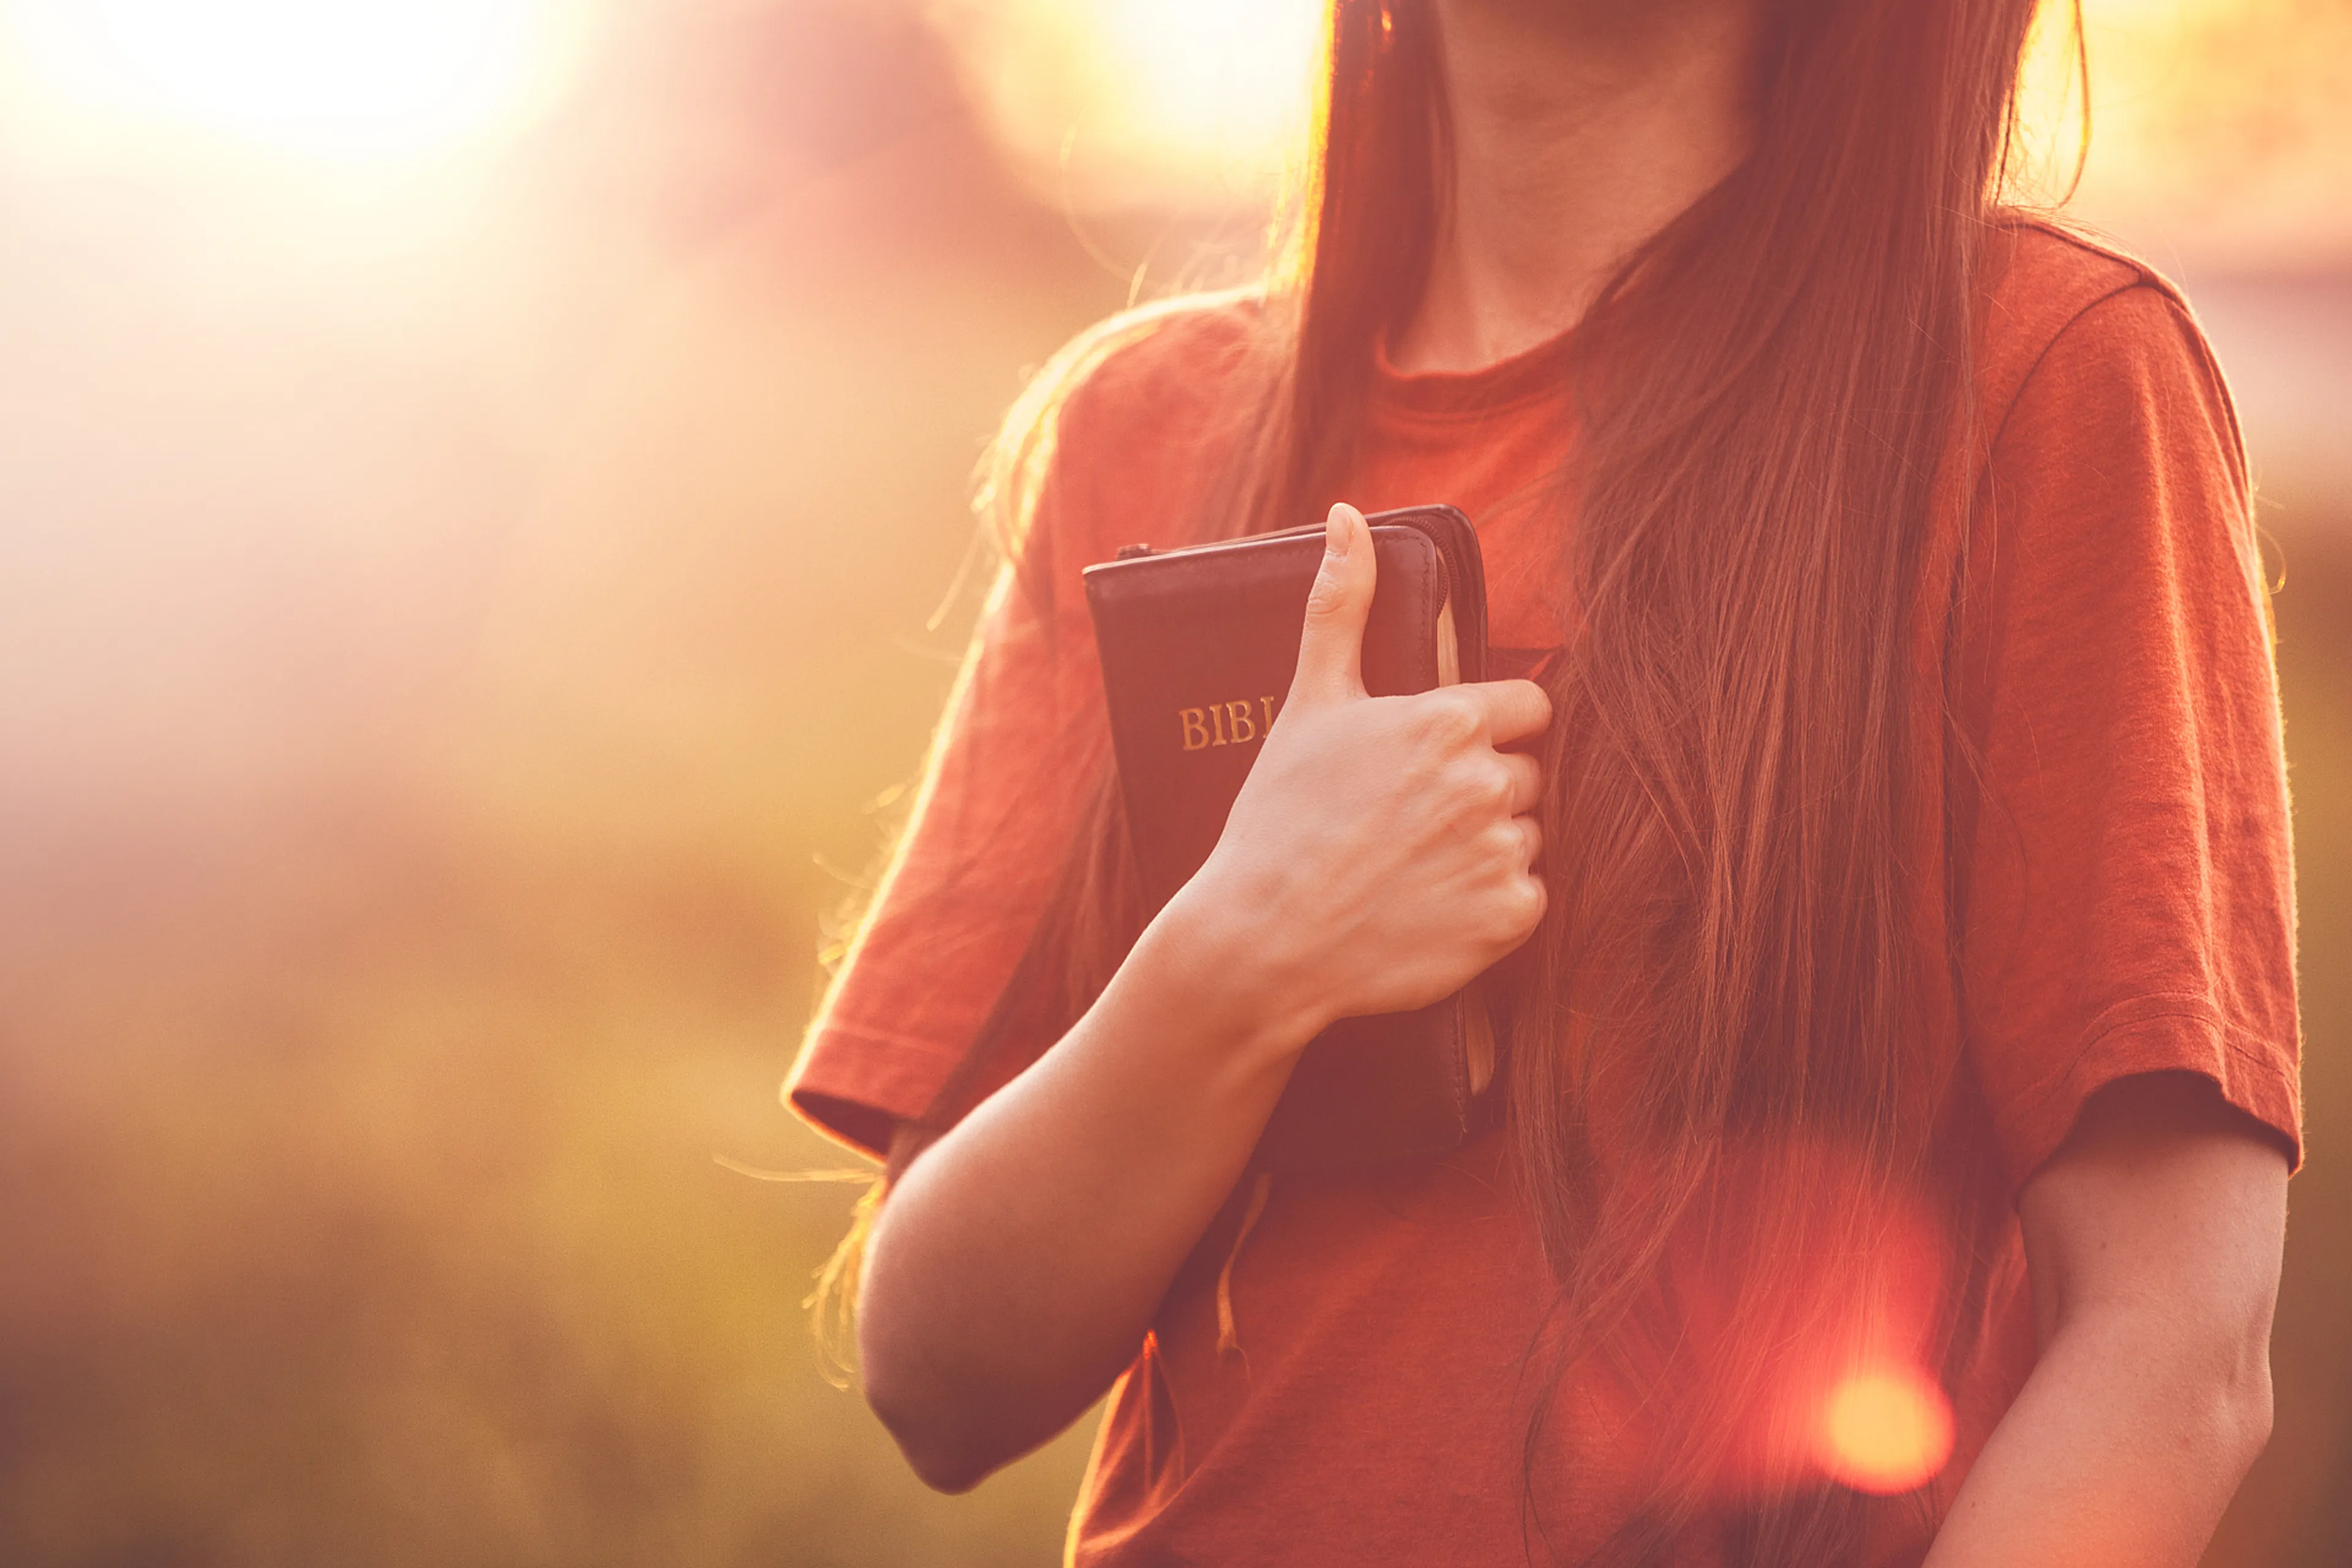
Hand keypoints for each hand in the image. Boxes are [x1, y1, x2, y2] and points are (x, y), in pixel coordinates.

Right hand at [1174, 501, 1550, 1035]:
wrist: (1262, 941)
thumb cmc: (1279, 818)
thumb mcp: (1309, 702)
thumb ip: (1341, 605)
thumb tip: (1348, 515)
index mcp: (1450, 720)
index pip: (1529, 709)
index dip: (1489, 732)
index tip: (1439, 760)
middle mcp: (1487, 782)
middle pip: (1526, 776)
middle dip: (1480, 793)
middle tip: (1407, 822)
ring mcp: (1502, 853)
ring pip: (1525, 837)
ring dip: (1484, 850)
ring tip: (1411, 868)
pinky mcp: (1509, 920)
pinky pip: (1527, 900)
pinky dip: (1488, 909)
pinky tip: (1428, 909)